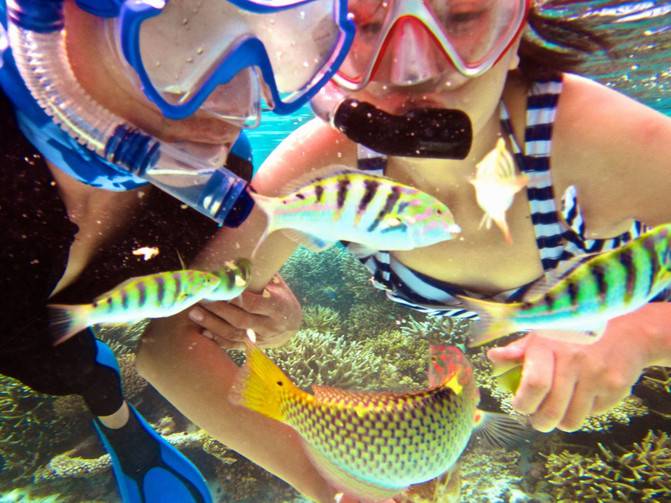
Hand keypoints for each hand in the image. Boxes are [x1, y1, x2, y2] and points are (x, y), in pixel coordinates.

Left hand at [187, 273, 301, 348]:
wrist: (292, 325)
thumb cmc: (281, 298)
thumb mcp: (279, 285)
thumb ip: (261, 277)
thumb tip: (237, 261)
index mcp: (278, 307)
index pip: (254, 304)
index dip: (236, 298)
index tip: (219, 288)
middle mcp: (270, 325)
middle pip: (240, 320)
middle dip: (218, 309)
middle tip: (200, 298)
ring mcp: (261, 338)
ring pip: (234, 334)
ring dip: (212, 324)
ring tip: (194, 314)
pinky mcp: (253, 347)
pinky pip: (233, 345)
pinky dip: (217, 339)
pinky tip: (202, 331)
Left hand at [487, 304, 669, 431]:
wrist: (627, 330)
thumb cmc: (575, 332)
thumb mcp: (544, 332)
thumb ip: (518, 349)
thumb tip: (493, 357)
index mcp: (550, 346)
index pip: (535, 385)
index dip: (524, 403)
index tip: (520, 405)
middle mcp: (574, 360)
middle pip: (551, 410)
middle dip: (540, 421)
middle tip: (538, 419)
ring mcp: (597, 375)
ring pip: (572, 420)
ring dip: (561, 421)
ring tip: (559, 409)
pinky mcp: (616, 388)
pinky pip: (592, 415)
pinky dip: (584, 412)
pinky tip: (584, 395)